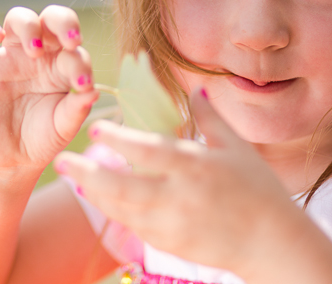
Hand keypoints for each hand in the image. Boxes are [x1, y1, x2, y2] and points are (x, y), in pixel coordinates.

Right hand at [0, 5, 98, 175]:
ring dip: (29, 26)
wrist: (8, 158)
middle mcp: (40, 55)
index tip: (82, 84)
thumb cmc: (41, 138)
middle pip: (52, 18)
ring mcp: (11, 55)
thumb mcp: (63, 126)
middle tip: (71, 40)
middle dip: (64, 21)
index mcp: (63, 66)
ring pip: (19, 18)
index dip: (81, 62)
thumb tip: (94, 91)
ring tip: (34, 49)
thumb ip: (77, 108)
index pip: (75, 51)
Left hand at [54, 88, 303, 277]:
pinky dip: (113, 211)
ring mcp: (171, 224)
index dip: (119, 140)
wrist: (272, 244)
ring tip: (73, 178)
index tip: (94, 128)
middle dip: (87, 174)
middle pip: (122, 187)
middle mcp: (178, 197)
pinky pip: (133, 226)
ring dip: (94, 194)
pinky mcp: (169, 244)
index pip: (149, 151)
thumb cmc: (259, 190)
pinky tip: (99, 198)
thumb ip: (210, 118)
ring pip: (121, 210)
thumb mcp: (237, 148)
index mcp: (196, 167)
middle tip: (60, 161)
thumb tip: (196, 88)